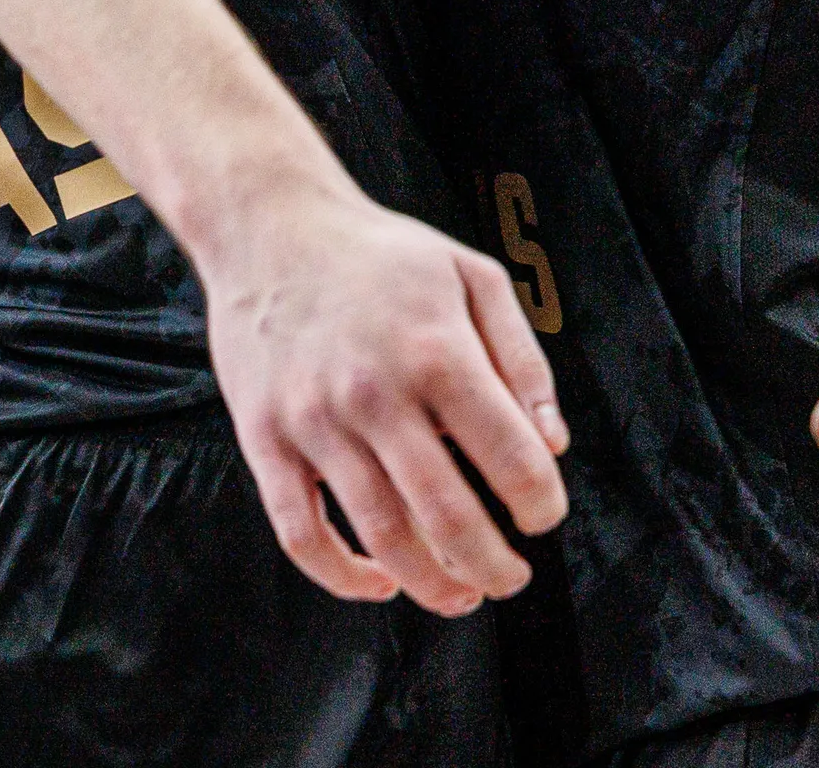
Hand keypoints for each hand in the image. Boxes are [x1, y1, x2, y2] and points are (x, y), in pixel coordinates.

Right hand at [200, 185, 571, 614]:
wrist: (269, 224)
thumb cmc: (379, 253)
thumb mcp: (472, 276)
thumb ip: (522, 360)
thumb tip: (553, 444)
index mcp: (436, 351)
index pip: (510, 457)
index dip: (540, 502)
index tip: (542, 515)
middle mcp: (374, 393)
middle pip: (448, 515)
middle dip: (492, 565)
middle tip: (511, 578)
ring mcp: (313, 420)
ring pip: (381, 535)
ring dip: (430, 583)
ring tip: (461, 595)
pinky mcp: (265, 437)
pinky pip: (300, 531)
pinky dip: (340, 576)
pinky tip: (377, 583)